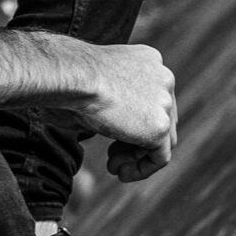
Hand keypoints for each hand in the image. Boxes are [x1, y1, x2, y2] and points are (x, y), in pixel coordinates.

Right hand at [75, 43, 177, 183]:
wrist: (75, 76)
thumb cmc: (70, 77)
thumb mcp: (94, 83)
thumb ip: (109, 100)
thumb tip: (98, 121)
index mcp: (148, 61)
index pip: (151, 98)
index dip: (133, 121)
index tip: (111, 136)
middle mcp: (163, 77)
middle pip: (161, 118)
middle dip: (136, 141)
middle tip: (111, 155)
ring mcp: (165, 102)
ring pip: (162, 140)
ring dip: (137, 157)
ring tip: (113, 168)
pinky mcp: (160, 126)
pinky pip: (160, 157)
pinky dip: (142, 169)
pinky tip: (121, 174)